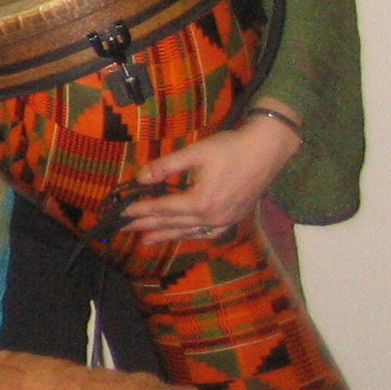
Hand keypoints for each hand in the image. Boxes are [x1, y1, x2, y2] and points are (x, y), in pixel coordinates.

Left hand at [120, 112, 300, 240]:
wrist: (268, 150)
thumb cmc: (230, 148)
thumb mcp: (194, 153)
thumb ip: (165, 167)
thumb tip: (140, 178)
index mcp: (200, 202)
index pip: (163, 208)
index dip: (141, 210)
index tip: (122, 212)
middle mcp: (213, 217)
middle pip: (173, 224)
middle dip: (148, 226)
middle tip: (126, 229)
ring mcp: (226, 220)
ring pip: (190, 232)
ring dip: (167, 236)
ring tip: (147, 240)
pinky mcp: (236, 217)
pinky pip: (209, 233)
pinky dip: (192, 235)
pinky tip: (184, 236)